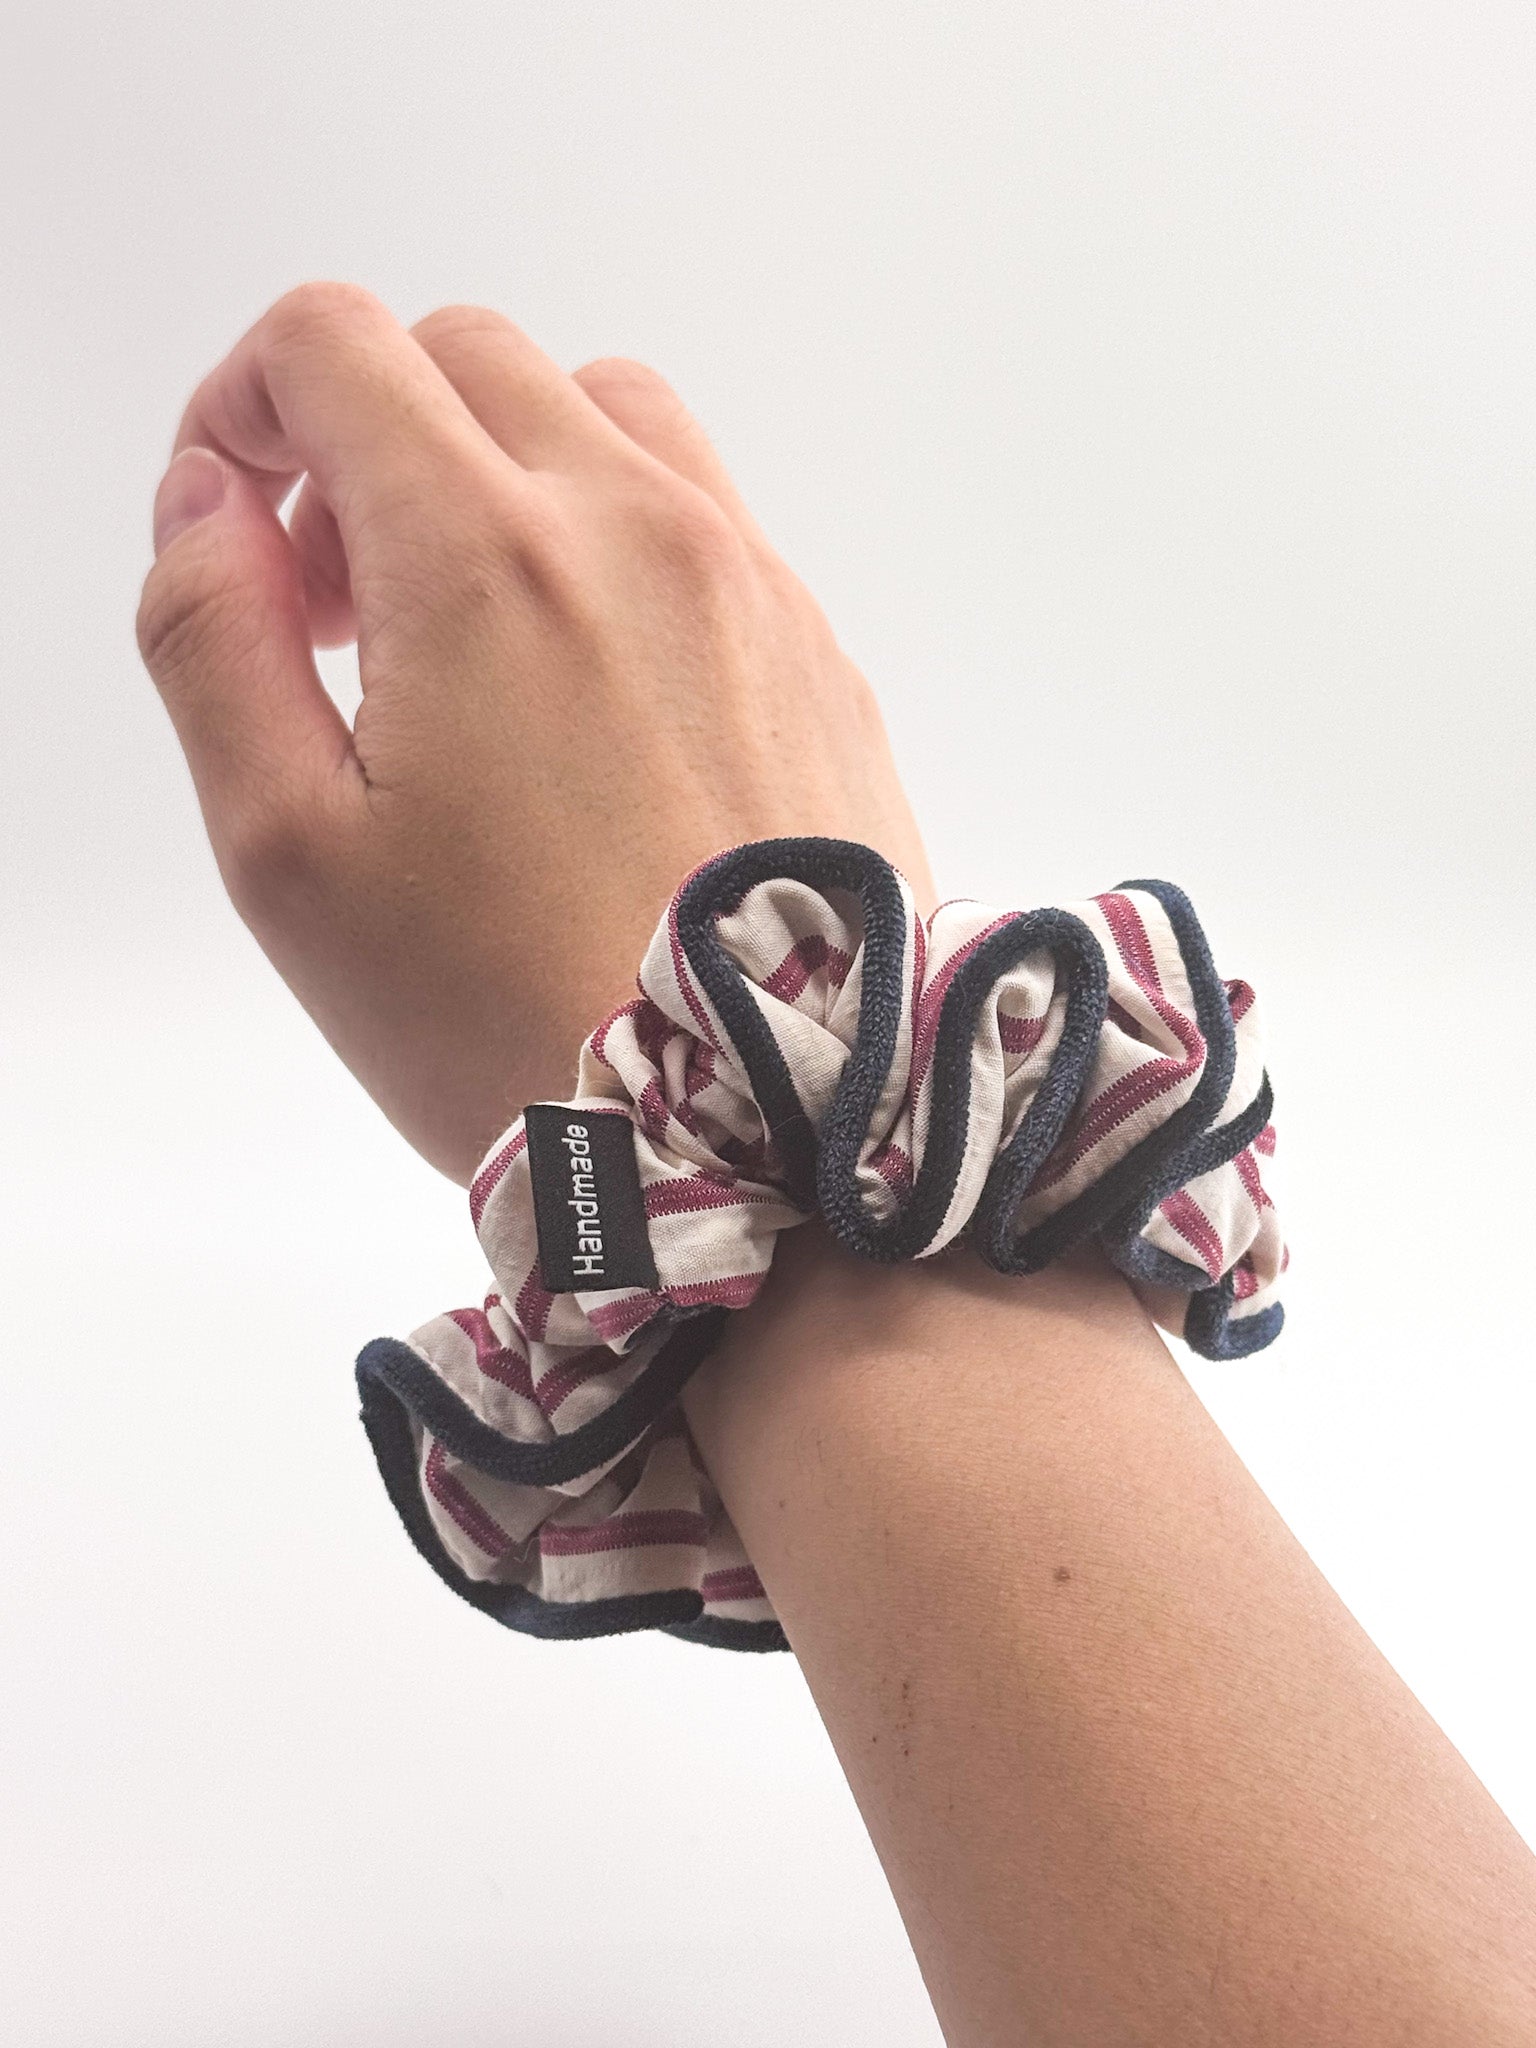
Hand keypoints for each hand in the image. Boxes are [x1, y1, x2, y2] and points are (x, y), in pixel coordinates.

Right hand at [136, 284, 933, 1182]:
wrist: (759, 1125)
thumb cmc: (511, 1016)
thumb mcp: (289, 854)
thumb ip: (213, 641)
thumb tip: (206, 504)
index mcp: (484, 557)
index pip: (334, 342)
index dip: (243, 404)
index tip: (238, 522)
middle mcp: (633, 528)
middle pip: (463, 357)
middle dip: (360, 441)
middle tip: (337, 608)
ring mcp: (746, 580)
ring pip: (598, 408)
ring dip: (497, 469)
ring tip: (463, 635)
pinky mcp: (815, 647)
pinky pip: (700, 512)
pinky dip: (612, 536)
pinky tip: (585, 688)